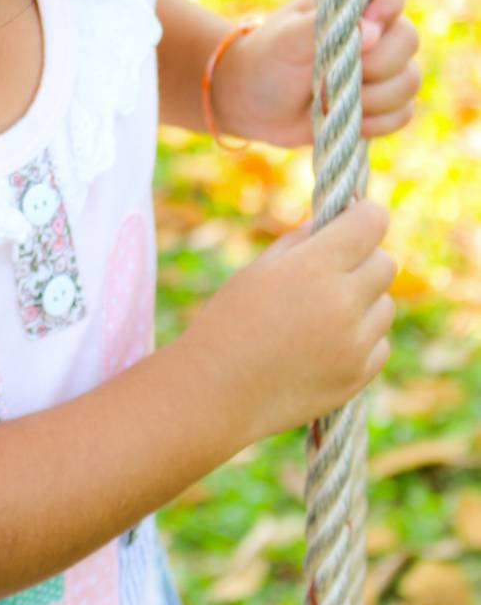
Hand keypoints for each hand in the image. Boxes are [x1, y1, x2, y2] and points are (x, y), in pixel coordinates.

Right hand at [183, 197, 396, 444]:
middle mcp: (343, 303)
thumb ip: (301, 239)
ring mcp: (355, 344)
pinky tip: (326, 341)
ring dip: (365, 300)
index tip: (356, 216)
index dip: (366, 214)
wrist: (218, 390)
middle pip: (385, 263)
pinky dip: (362, 337)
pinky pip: (380, 343)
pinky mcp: (358, 377)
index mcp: (315, 267)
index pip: (372, 222)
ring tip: (322, 311)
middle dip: (364, 258)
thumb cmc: (230, 320)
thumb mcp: (259, 268)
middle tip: (333, 267)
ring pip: (386, 305)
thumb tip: (334, 220)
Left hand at [211, 0, 420, 147]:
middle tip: (331, 73)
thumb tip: (371, 30)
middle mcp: (374, 27)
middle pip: (408, 39)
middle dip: (375, 65)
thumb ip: (321, 27)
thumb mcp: (285, 40)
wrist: (254, 103)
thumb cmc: (268, 59)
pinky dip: (376, 121)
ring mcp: (383, 64)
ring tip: (331, 98)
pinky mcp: (384, 100)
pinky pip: (403, 112)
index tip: (368, 24)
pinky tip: (345, 118)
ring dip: (372, 98)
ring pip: (410, 80)